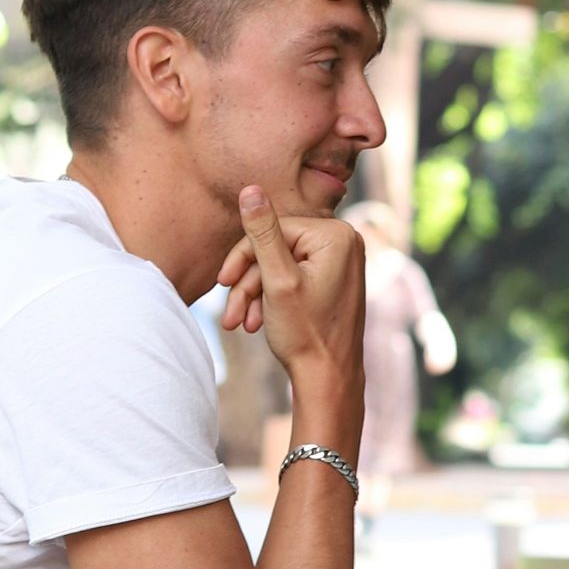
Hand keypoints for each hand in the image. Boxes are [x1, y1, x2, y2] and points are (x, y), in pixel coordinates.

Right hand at [216, 187, 365, 386]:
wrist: (329, 379)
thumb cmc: (306, 333)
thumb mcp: (276, 280)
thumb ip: (262, 233)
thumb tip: (250, 189)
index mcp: (337, 235)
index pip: (274, 229)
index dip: (243, 256)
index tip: (222, 283)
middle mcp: (345, 243)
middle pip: (276, 248)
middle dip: (248, 282)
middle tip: (230, 315)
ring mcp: (341, 262)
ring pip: (280, 266)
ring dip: (255, 295)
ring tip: (240, 324)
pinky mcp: (334, 279)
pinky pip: (293, 278)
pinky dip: (272, 298)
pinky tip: (258, 323)